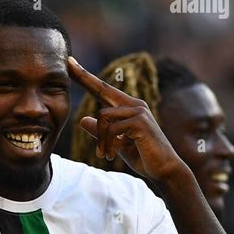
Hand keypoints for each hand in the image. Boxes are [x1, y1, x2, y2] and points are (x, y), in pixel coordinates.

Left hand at [68, 56, 186, 182]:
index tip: (71, 63)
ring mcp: (139, 111)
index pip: (105, 90)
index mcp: (130, 108)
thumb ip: (102, 132)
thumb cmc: (143, 157)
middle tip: (69, 64)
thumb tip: (82, 120)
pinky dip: (107, 145)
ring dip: (100, 140)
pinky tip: (111, 156)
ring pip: (103, 117)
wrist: (164, 170)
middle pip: (103, 89)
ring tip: (104, 156)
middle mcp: (135, 105)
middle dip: (85, 78)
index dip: (87, 78)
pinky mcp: (140, 122)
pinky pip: (112, 129)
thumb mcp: (117, 144)